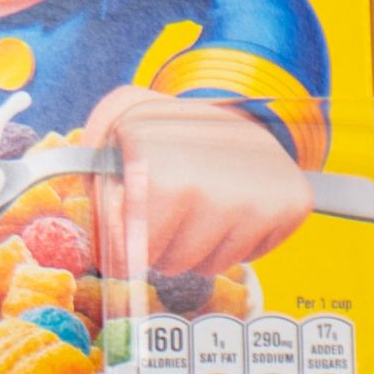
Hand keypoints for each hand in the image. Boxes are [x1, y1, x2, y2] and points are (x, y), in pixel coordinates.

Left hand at [102, 93, 314, 283]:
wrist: (236, 107)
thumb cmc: (165, 134)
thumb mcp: (113, 137)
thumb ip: (89, 182)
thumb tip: (82, 234)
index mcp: (152, 167)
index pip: (129, 253)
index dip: (127, 247)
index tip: (130, 234)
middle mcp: (204, 184)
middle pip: (168, 263)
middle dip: (164, 246)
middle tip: (173, 208)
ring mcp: (251, 197)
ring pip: (210, 266)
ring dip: (201, 246)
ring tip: (204, 204)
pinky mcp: (291, 206)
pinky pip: (249, 257)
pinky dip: (240, 240)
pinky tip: (236, 205)